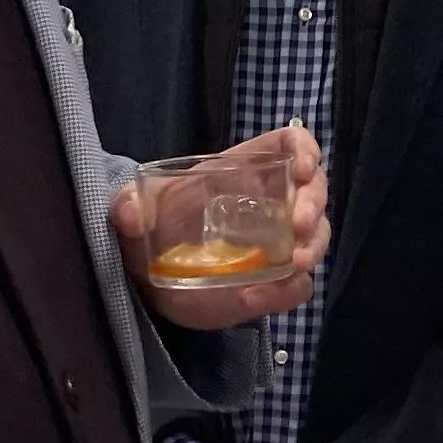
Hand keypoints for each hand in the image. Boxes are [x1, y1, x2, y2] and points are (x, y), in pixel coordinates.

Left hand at [119, 123, 330, 329]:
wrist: (151, 285)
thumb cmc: (152, 234)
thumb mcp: (134, 215)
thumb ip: (128, 207)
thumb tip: (126, 212)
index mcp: (241, 173)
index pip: (288, 145)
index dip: (304, 150)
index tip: (301, 169)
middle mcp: (268, 204)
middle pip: (313, 190)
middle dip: (313, 204)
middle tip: (298, 226)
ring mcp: (275, 245)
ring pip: (316, 237)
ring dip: (312, 248)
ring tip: (291, 264)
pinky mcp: (273, 283)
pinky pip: (298, 286)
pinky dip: (286, 291)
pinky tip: (255, 297)